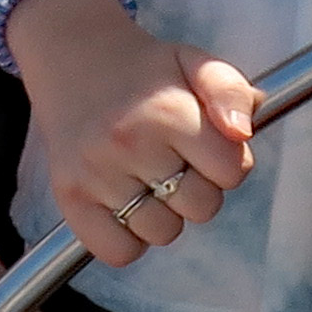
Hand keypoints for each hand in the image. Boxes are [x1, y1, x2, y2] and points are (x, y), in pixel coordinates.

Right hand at [20, 0, 256, 273]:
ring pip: (163, 233)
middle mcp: (130, 143)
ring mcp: (95, 174)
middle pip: (202, 207)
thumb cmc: (145, 72)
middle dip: (199, 187)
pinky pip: (119, 252)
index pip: (232, 171)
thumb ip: (232, 91)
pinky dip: (129, 239)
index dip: (227, 162)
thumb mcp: (197, 63)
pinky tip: (126, 204)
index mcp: (168, 110)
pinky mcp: (69, 198)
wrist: (74, 59)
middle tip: (175, 160)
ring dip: (165, 213)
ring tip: (147, 177)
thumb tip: (242, 132)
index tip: (206, 146)